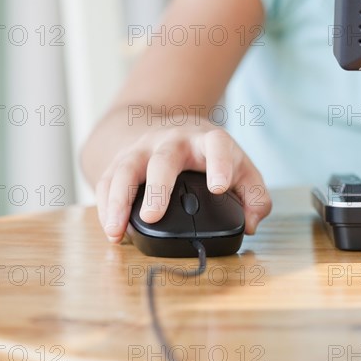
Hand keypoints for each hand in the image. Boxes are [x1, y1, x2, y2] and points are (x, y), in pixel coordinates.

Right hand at [94, 119, 271, 242]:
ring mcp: (143, 150)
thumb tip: (251, 223)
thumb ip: (255, 196)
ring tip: (117, 230)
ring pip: (125, 169)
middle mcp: (173, 141)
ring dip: (118, 200)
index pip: (216, 146)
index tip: (219, 187)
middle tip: (152, 216)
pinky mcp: (120, 162)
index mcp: (207, 141)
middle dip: (156, 187)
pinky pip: (106, 181)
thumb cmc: (209, 156)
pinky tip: (111, 230)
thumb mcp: (241, 168)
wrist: (170, 130)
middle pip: (163, 159)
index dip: (219, 165)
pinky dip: (105, 206)